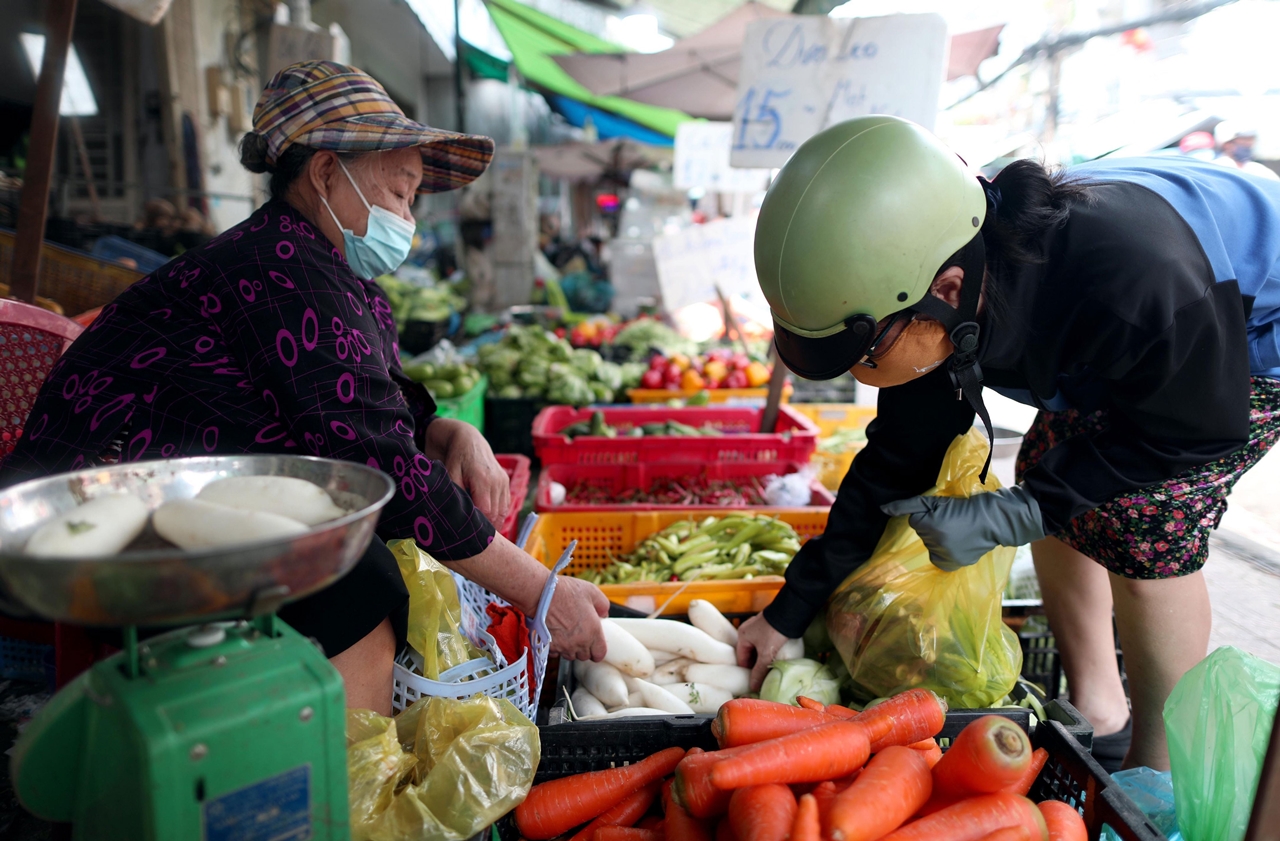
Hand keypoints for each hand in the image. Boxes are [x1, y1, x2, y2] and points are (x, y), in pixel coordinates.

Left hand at [426, 419, 510, 526]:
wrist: (468, 439)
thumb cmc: (455, 458)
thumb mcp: (449, 474)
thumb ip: (455, 494)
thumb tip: (458, 516)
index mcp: (482, 479)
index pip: (486, 511)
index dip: (478, 525)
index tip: (468, 533)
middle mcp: (497, 481)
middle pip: (496, 514)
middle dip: (486, 527)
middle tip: (473, 538)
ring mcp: (503, 481)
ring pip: (503, 511)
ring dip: (494, 522)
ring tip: (482, 533)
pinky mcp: (505, 481)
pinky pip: (505, 504)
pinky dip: (499, 514)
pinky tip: (489, 521)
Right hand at [545, 576, 609, 661]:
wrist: (541, 595)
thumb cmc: (565, 592)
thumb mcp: (592, 592)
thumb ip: (603, 605)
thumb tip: (604, 614)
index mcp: (593, 631)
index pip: (599, 654)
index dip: (598, 650)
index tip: (595, 645)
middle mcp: (579, 642)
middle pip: (584, 656)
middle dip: (584, 648)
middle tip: (580, 634)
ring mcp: (564, 646)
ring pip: (570, 655)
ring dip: (571, 648)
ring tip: (567, 633)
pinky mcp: (549, 646)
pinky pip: (556, 653)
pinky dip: (557, 647)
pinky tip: (555, 634)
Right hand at [737, 613, 788, 690]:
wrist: (789, 613)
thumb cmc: (774, 633)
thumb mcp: (766, 654)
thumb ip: (759, 671)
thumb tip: (753, 687)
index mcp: (742, 636)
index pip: (741, 658)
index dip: (747, 671)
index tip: (755, 681)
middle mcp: (747, 630)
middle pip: (749, 653)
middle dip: (756, 665)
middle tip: (763, 677)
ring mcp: (758, 627)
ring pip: (757, 648)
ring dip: (762, 658)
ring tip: (770, 669)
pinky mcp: (768, 626)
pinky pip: (764, 642)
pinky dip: (767, 650)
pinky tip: (775, 657)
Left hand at [880, 484, 1044, 570]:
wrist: (992, 520)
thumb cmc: (963, 506)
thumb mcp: (935, 501)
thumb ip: (907, 505)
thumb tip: (883, 509)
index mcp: (928, 525)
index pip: (915, 520)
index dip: (929, 514)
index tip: (945, 512)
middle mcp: (934, 543)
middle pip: (922, 534)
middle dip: (933, 526)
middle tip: (953, 520)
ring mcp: (944, 556)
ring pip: (930, 545)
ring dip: (939, 539)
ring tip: (958, 531)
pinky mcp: (952, 565)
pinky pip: (938, 560)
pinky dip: (944, 554)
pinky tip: (956, 544)